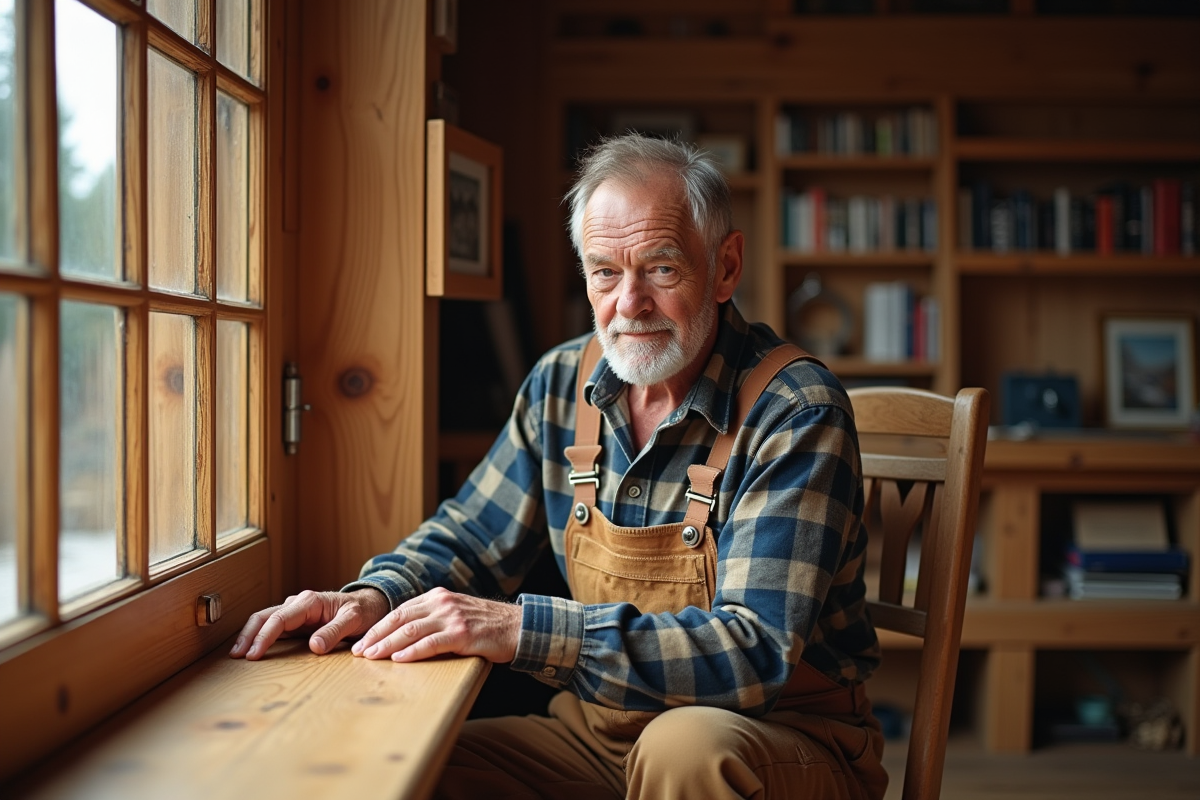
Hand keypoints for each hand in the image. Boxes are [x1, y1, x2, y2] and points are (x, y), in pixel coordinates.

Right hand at [229, 588, 389, 659]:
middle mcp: (298, 604)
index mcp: (309, 602)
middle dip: (248, 635)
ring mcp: (295, 611)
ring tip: (238, 654)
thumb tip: (314, 647)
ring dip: (250, 635)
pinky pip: (273, 626)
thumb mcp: (355, 619)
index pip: (279, 618)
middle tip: (236, 656)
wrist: (369, 603)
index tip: (253, 655)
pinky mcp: (296, 621)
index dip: (263, 637)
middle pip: (264, 616)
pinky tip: (252, 648)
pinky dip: (259, 635)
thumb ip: (335, 631)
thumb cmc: (363, 610)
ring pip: (265, 619)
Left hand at [350, 586, 520, 663]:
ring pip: (411, 630)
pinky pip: (431, 643)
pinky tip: (398, 659)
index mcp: (437, 597)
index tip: (362, 641)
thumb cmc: (485, 624)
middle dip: (376, 636)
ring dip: (387, 645)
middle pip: (400, 619)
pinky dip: (412, 652)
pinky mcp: (463, 634)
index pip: (400, 611)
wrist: (518, 626)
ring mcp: (452, 617)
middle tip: (358, 651)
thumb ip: (432, 618)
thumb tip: (403, 635)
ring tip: (371, 657)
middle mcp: (442, 603)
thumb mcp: (455, 613)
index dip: (378, 627)